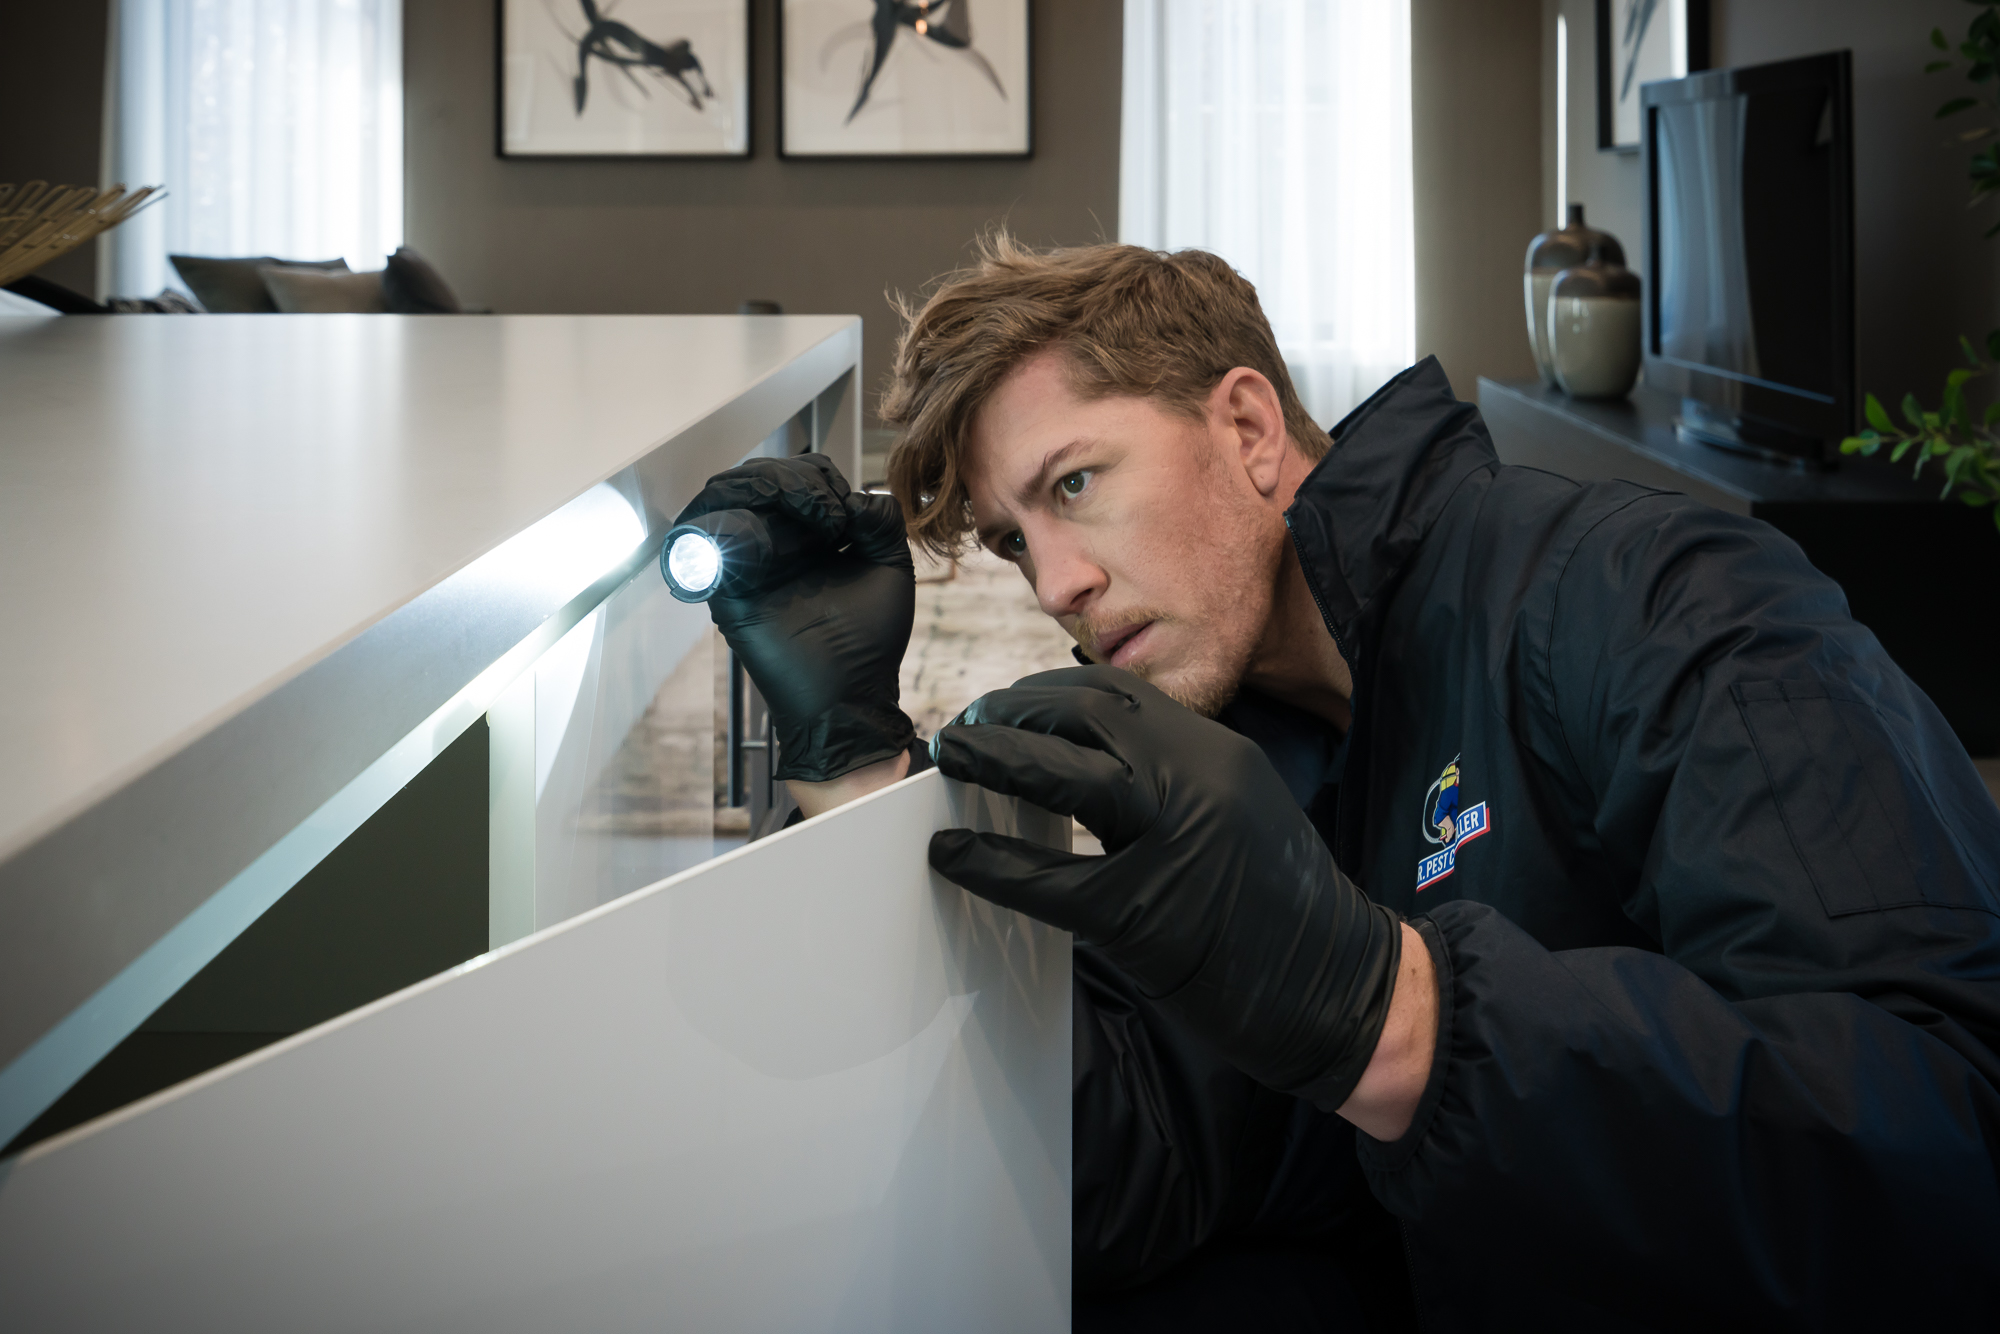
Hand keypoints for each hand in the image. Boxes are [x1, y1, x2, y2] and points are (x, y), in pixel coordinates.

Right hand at [673, 453, 914, 783]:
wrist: (848, 693)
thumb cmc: (869, 641)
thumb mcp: (890, 566)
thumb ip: (881, 520)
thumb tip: (854, 495)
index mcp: (805, 536)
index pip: (792, 475)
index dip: (817, 477)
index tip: (846, 514)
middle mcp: (770, 544)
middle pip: (756, 477)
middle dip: (791, 478)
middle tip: (828, 514)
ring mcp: (744, 563)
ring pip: (724, 494)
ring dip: (763, 488)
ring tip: (807, 516)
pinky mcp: (724, 588)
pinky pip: (702, 539)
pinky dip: (728, 523)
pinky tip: (769, 540)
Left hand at [927, 666, 1404, 1110]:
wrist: (1343, 987)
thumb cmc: (1284, 909)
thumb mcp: (1240, 811)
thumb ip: (1175, 780)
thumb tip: (1085, 766)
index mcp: (1217, 752)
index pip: (1115, 694)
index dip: (1047, 692)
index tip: (1006, 704)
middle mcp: (1197, 778)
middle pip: (1082, 714)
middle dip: (1010, 712)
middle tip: (965, 730)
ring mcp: (1170, 842)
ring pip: (1062, 772)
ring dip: (995, 757)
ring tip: (951, 760)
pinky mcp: (1143, 913)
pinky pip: (1046, 876)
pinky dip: (989, 862)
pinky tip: (953, 855)